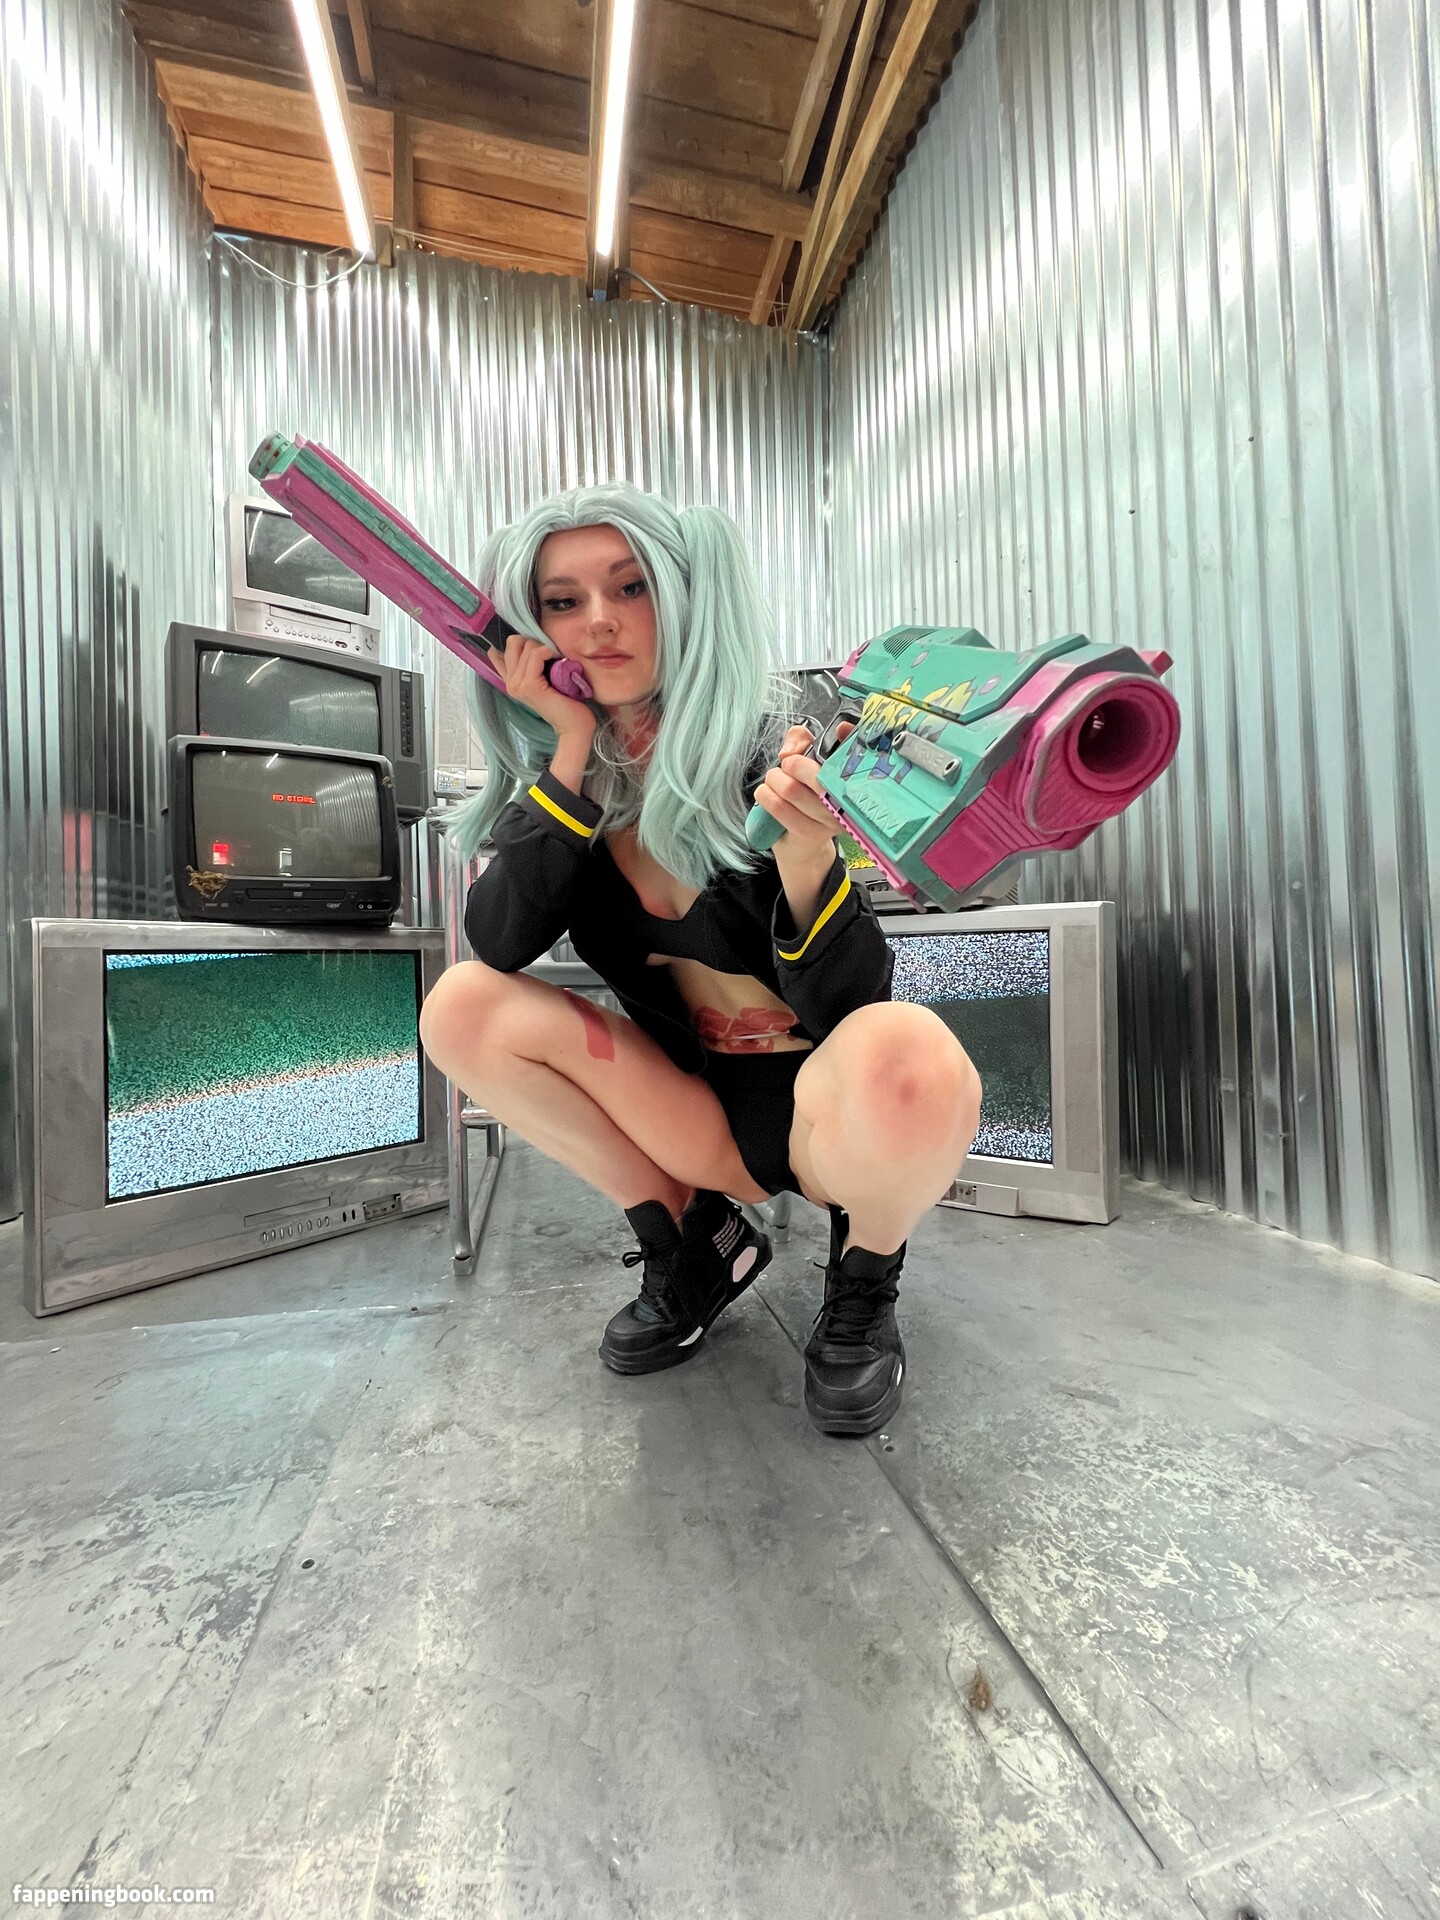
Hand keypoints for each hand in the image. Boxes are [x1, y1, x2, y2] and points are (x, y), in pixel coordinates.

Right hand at [495, 631, 595, 739]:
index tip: (536, 649)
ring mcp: (517, 685)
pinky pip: (536, 654)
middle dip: (534, 642)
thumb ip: (533, 666)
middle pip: (513, 642)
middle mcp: (510, 683)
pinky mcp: (529, 685)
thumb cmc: (565, 703)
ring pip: (526, 646)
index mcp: (510, 681)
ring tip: (556, 662)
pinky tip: (557, 660)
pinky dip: (548, 651)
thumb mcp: (544, 680)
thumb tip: (531, 644)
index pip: (498, 653)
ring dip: (544, 648)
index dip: (517, 643)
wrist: (573, 727)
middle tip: (549, 656)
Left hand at [751, 721, 854, 862]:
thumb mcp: (805, 764)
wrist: (804, 847)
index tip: (840, 729)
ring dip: (773, 781)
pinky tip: (766, 795)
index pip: (853, 753)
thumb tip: (789, 750)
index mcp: (851, 779)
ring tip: (773, 783)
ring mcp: (831, 819)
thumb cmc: (806, 800)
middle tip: (784, 768)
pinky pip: (780, 808)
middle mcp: (847, 800)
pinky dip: (765, 796)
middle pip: (815, 774)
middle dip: (791, 765)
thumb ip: (799, 741)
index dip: (849, 738)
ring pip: (791, 790)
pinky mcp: (811, 833)